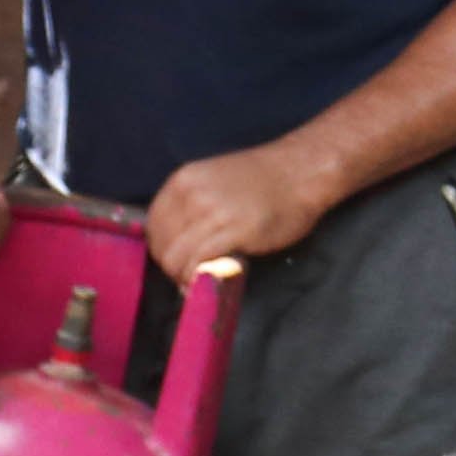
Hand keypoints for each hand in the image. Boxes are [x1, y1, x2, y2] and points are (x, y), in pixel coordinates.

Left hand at [143, 139, 339, 277]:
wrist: (301, 172)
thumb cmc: (263, 180)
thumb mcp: (214, 181)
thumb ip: (192, 206)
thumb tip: (177, 241)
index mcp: (183, 180)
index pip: (153, 225)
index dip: (161, 250)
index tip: (175, 262)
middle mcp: (192, 194)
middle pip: (163, 245)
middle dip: (171, 267)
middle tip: (187, 278)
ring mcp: (212, 212)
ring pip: (177, 258)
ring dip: (183, 277)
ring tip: (196, 283)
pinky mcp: (234, 231)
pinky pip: (200, 263)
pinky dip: (198, 279)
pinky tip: (206, 282)